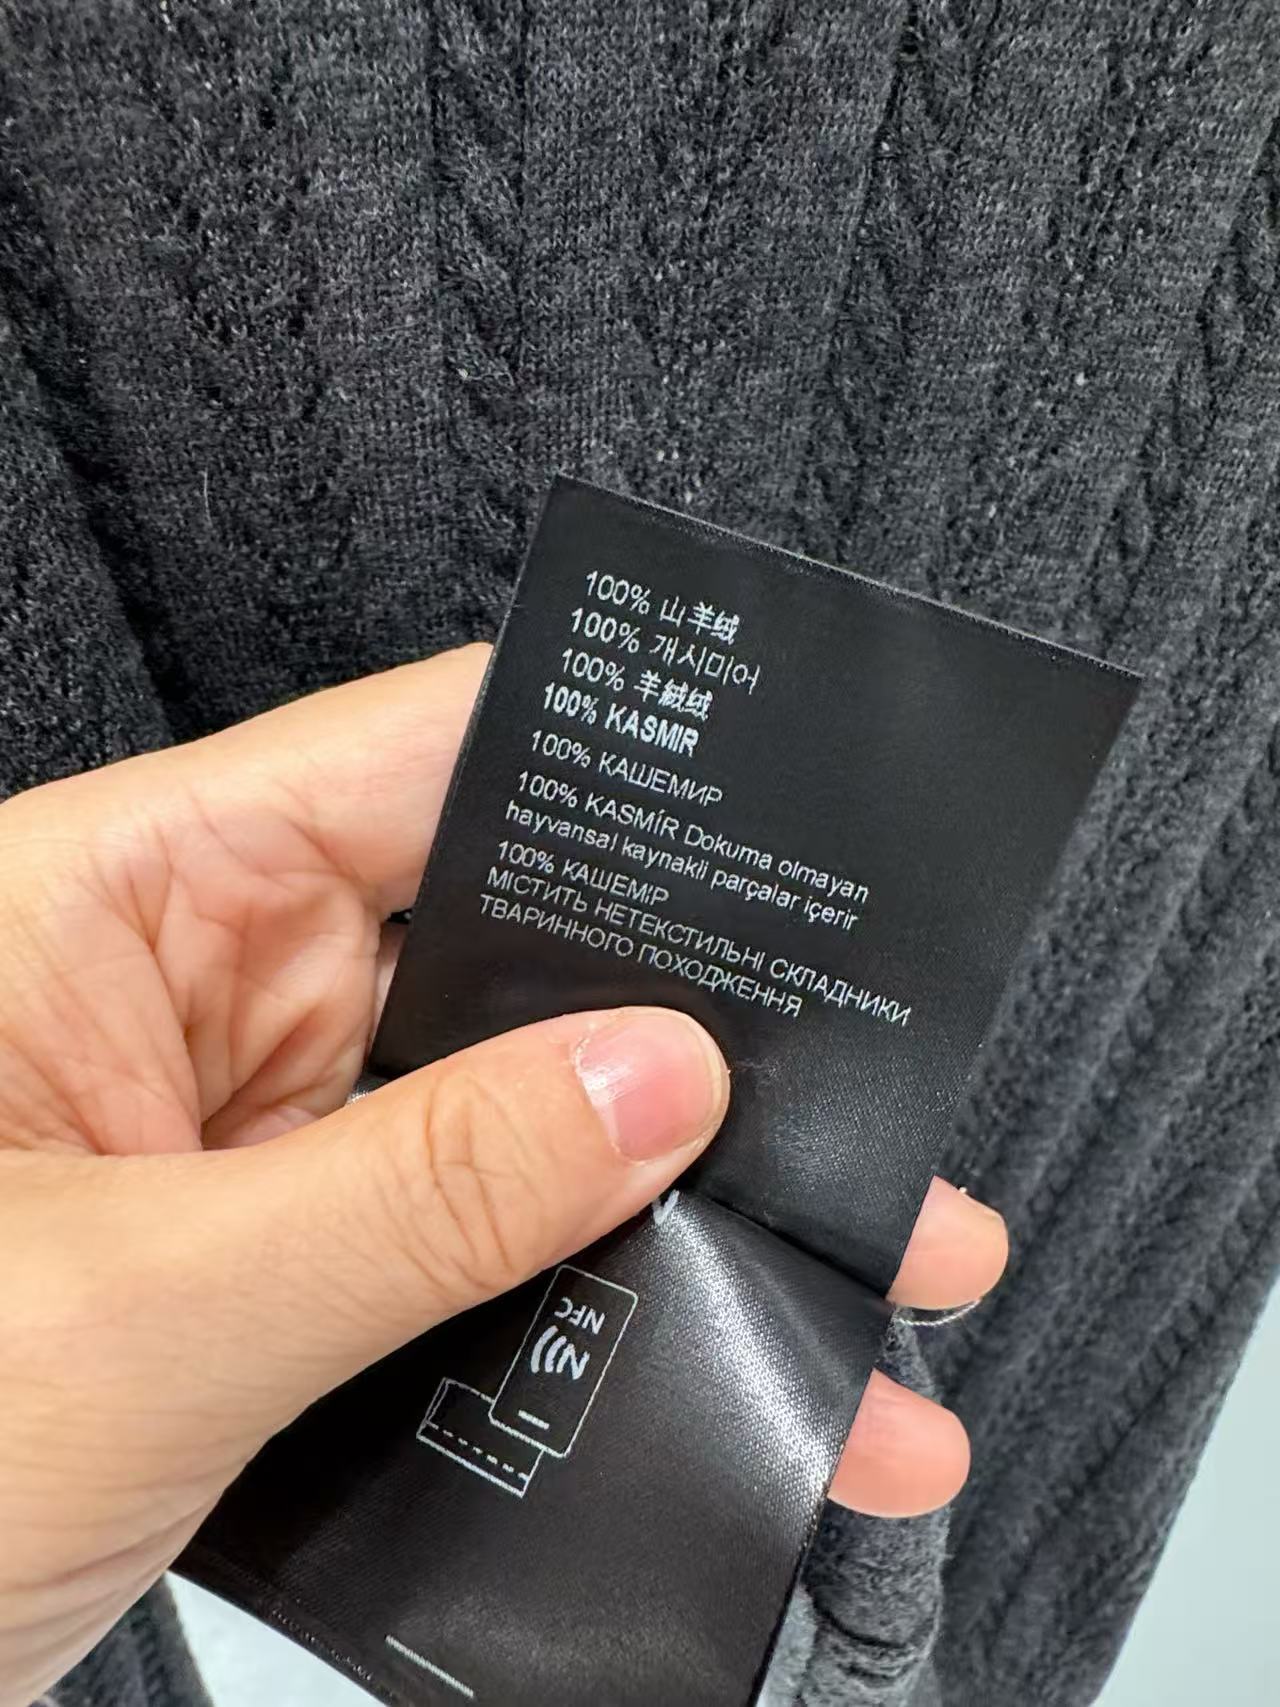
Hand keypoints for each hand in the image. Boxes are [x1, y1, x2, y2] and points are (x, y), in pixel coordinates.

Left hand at [0, 645, 1005, 1703]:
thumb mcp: (131, 1316)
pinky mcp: (273, 1274)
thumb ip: (414, 1194)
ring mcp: (245, 1145)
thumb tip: (650, 1086)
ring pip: (509, 1129)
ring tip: (861, 1281)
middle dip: (701, 1034)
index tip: (781, 807)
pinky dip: (593, 1323)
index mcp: (122, 904)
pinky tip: (721, 1391)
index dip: (601, 759)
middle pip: (498, 954)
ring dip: (678, 1212)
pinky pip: (473, 1263)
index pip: (411, 759)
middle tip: (879, 1092)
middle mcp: (196, 998)